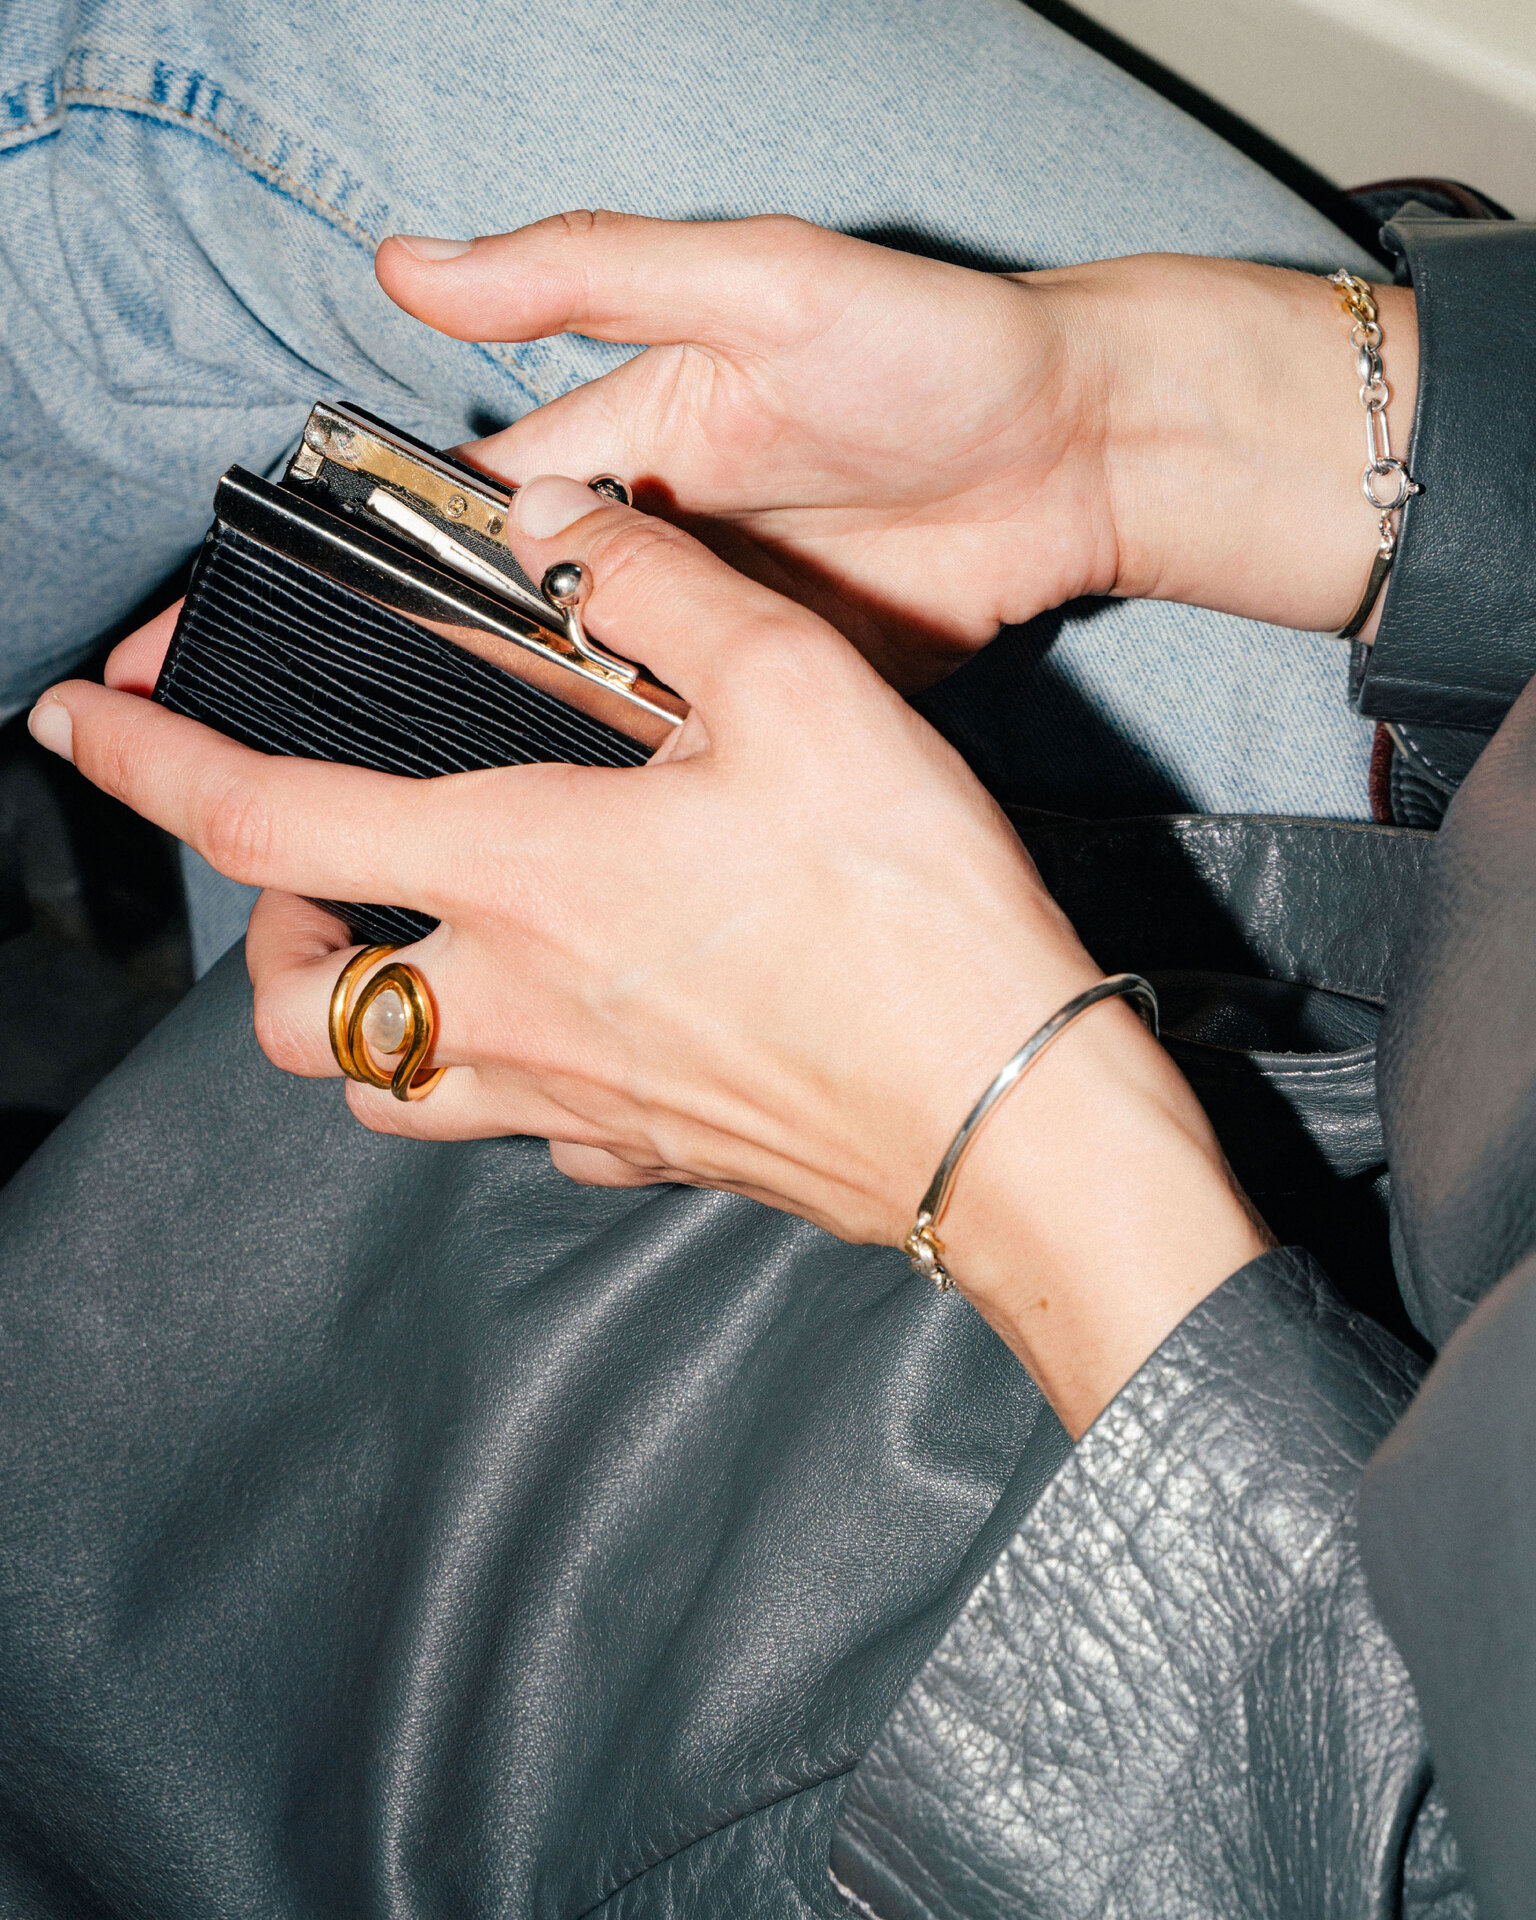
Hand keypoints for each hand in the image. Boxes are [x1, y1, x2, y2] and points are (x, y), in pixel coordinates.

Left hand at [36, 479, 1262, 1433]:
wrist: (1007, 1116)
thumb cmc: (909, 911)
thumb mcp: (801, 694)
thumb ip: (660, 590)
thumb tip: (563, 528)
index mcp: (523, 874)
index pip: (266, 821)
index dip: (147, 768)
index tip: (73, 728)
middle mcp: (512, 1006)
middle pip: (290, 1015)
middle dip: (261, 944)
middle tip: (316, 873)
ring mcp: (570, 1101)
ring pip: (382, 1094)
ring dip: (360, 1019)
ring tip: (418, 947)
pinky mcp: (642, 1156)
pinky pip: (520, 1132)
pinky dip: (501, 1076)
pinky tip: (576, 1022)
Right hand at [377, 214, 1416, 683]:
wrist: (1083, 453)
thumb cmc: (933, 347)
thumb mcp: (756, 283)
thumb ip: (586, 277)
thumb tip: (412, 266)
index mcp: (633, 431)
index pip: (489, 495)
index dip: (417, 541)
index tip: (363, 599)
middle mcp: (665, 531)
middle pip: (538, 609)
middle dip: (490, 658)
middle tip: (454, 707)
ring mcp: (724, 615)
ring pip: (610, 685)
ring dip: (575, 721)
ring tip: (532, 766)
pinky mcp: (785, 682)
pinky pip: (703, 731)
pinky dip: (668, 760)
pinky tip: (635, 798)